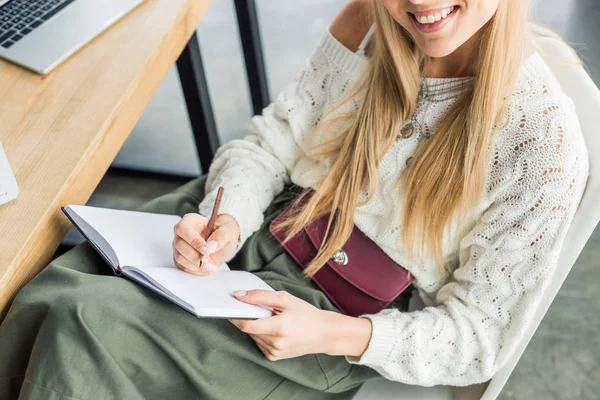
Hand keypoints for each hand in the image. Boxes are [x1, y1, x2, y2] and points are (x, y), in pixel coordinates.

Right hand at [172, 213, 239, 275]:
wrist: (223, 244)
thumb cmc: (224, 234)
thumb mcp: (229, 231)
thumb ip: (221, 236)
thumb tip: (210, 246)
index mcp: (191, 220)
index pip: (184, 228)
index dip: (194, 241)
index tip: (206, 251)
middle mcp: (182, 232)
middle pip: (179, 244)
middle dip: (194, 256)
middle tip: (208, 263)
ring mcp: (179, 246)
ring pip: (179, 257)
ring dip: (195, 265)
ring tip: (210, 266)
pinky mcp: (180, 258)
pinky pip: (182, 266)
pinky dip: (194, 270)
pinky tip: (205, 268)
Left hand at [229, 290, 372, 359]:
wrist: (323, 333)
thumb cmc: (306, 314)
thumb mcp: (285, 299)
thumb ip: (260, 296)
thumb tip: (239, 296)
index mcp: (279, 328)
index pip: (246, 325)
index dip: (236, 316)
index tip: (231, 307)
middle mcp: (275, 343)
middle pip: (248, 330)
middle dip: (249, 318)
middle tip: (260, 309)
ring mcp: (274, 352)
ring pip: (252, 336)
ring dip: (256, 326)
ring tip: (272, 319)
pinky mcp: (274, 357)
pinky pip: (259, 343)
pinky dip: (261, 334)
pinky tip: (274, 329)